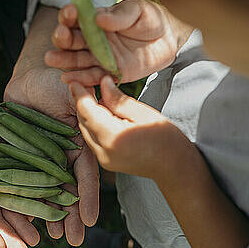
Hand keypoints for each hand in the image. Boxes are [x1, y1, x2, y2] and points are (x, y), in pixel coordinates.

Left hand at [5, 67, 99, 245]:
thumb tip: (99, 115)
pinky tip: (26, 221)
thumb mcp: (73, 91)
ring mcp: (41, 161)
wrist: (27, 79)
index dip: (87, 196)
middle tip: (72, 241)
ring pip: (46, 193)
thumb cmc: (55, 81)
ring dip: (49, 215)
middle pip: (67, 190)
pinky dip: (24, 202)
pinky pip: (22, 184)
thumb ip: (85, 105)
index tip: (89, 220)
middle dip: (70, 216)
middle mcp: (62, 157)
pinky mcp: (21, 161)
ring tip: (51, 237)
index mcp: (79, 145)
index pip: (85, 173)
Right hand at [45, 0, 193, 85]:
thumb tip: (99, 18)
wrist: (169, 38)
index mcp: (96, 20)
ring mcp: (101, 57)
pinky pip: (92, 77)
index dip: (70, 15)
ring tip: (51, 59)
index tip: (69, 13)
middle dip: (63, 38)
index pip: (77, 18)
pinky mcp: (110, 73)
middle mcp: (94, 39)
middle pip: (72, 40)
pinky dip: (80, 79)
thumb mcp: (137, 9)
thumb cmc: (150, 18)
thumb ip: (119, 15)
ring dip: (64, 60)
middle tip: (61, 36)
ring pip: (77, 59)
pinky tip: (67, 78)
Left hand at [69, 75, 186, 180]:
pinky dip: (93, 125)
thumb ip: (118, 99)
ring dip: (87, 113)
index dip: (80, 94)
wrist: (173, 167)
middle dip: (82, 102)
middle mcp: (103, 151)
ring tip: (94, 96)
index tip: (75, 80)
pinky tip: (102, 113)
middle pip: (83, 121)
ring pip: (85, 130)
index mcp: (112, 137)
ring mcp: (102, 159)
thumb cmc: (165, 138)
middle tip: (85, 84)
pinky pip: (92, 139)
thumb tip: (102, 82)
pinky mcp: (105, 162)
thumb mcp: (142, 112)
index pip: (87, 111)